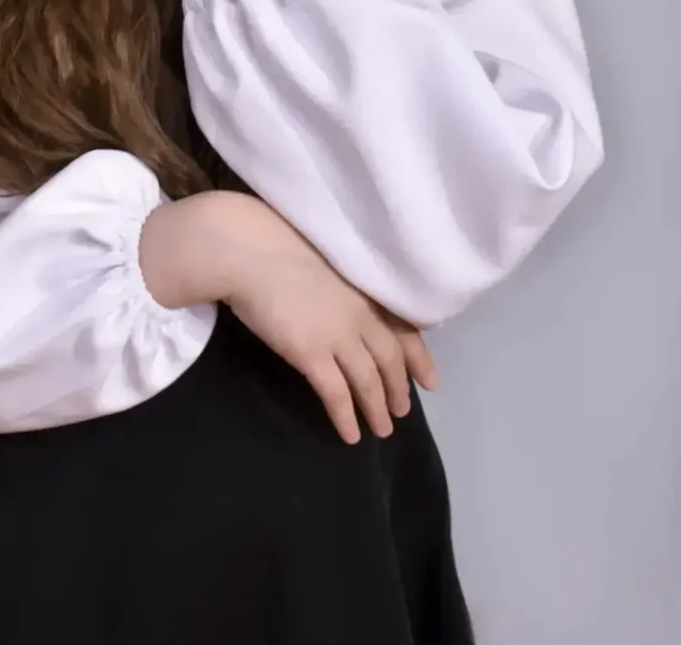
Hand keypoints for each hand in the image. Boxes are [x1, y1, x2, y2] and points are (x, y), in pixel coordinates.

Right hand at [140, 192, 437, 443]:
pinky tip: (351, 435)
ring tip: (382, 430)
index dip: (420, 358)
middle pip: (390, 359)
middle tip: (403, 411)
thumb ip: (344, 285)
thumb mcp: (327, 261)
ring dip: (377, 409)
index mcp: (365, 287)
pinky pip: (336, 394)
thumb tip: (348, 302)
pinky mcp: (311, 354)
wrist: (249, 251)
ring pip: (368, 381)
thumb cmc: (277, 244)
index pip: (405, 328)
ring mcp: (338, 335)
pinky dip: (346, 417)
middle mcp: (360, 314)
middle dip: (399, 388)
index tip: (431, 381)